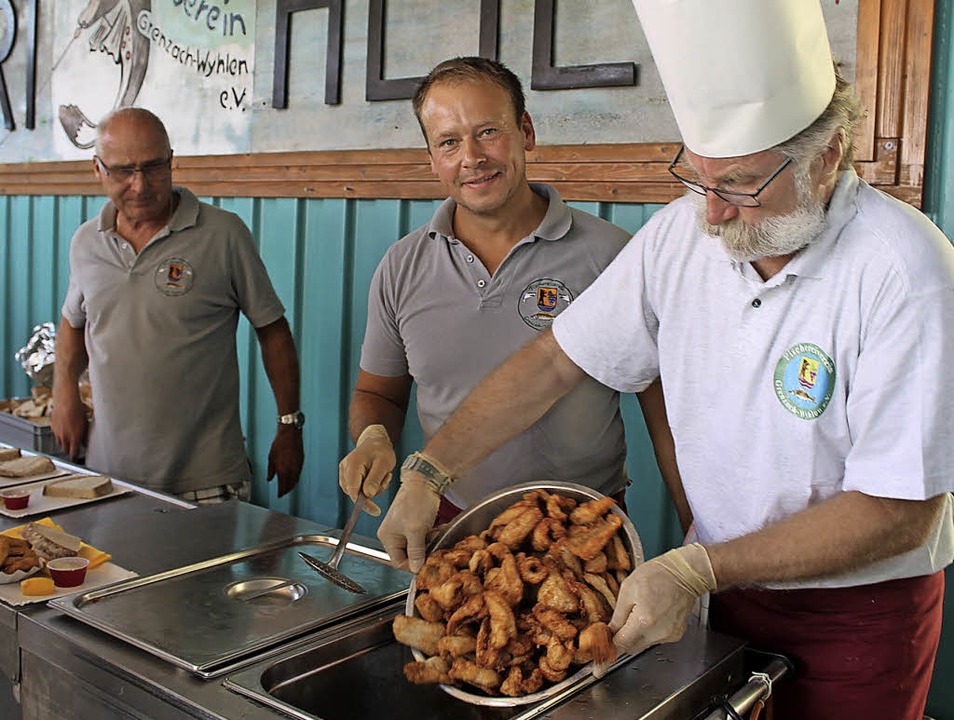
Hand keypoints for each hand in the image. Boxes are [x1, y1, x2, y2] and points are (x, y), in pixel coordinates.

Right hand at [51, 392, 87, 460]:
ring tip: (69, 441)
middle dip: (69, 451)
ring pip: (60, 444)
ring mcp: (57, 433)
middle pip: (66, 450)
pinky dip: (60, 436)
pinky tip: (64, 431)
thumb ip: (84, 436)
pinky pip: (56, 436)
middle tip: (73, 450)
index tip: (76, 459)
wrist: (66, 402)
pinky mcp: (52, 428)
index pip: (73, 453)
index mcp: (75, 438)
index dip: (75, 457)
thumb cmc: (78, 412)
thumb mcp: (85, 424)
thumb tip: (85, 443)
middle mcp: (65, 437)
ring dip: (64, 444)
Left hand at [267, 425, 303, 496]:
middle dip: (287, 490)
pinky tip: (293, 477)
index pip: (283, 487)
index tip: (279, 495)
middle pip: (291, 485)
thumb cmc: (280, 444)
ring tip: (288, 487)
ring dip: (292, 485)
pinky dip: (296, 478)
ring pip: (296, 480)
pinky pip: (299, 474)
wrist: (290, 434)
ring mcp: (298, 466)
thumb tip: (269, 478)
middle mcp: (292, 470)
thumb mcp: (271, 458)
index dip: (281, 492)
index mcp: (283, 470)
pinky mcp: (302, 462)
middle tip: (283, 492)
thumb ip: (270, 471)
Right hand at [338, 424, 394, 516]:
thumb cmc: (381, 450)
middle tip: (386, 478)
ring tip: (382, 475)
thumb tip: (368, 495)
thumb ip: (375, 479)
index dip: (364, 503)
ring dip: (372, 488)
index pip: (354, 490)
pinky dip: (369, 486)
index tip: (376, 511)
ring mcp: (344, 472)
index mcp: (352, 464)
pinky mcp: (347, 475)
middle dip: (372, 491)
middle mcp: (345, 469)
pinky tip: (376, 476)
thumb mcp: (383, 463)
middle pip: (356, 492)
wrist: (375, 441)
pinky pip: (358, 488)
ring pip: (357, 492)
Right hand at [377, 469, 439, 571]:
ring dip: (429, 543)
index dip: (413, 565)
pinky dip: (430, 535)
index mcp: (388, 537)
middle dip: (423, 552)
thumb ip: (416, 551)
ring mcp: (403, 528)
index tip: (427, 563)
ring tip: (436, 534)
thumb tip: (416, 569)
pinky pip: (421, 537)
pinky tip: (437, 529)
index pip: (398, 562)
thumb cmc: (416, 501)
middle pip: (408, 555)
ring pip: (417, 546)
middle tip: (434, 547)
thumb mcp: (416, 530)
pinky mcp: (413, 523)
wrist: (424, 481)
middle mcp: (393, 534)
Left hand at [599, 543, 715, 675]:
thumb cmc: (657, 575)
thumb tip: (608, 634)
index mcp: (644, 621)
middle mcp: (658, 633)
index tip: (598, 669)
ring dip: (635, 634)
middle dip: (622, 638)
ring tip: (639, 611)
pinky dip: (648, 631)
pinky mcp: (676, 635)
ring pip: (642, 644)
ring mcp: (669, 636)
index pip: (621, 645)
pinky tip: (651, 614)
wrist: (685, 573)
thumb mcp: (628, 590)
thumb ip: (618, 616)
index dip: (607, 653)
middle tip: (616, 626)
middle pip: (631, 647)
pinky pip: (655, 639)